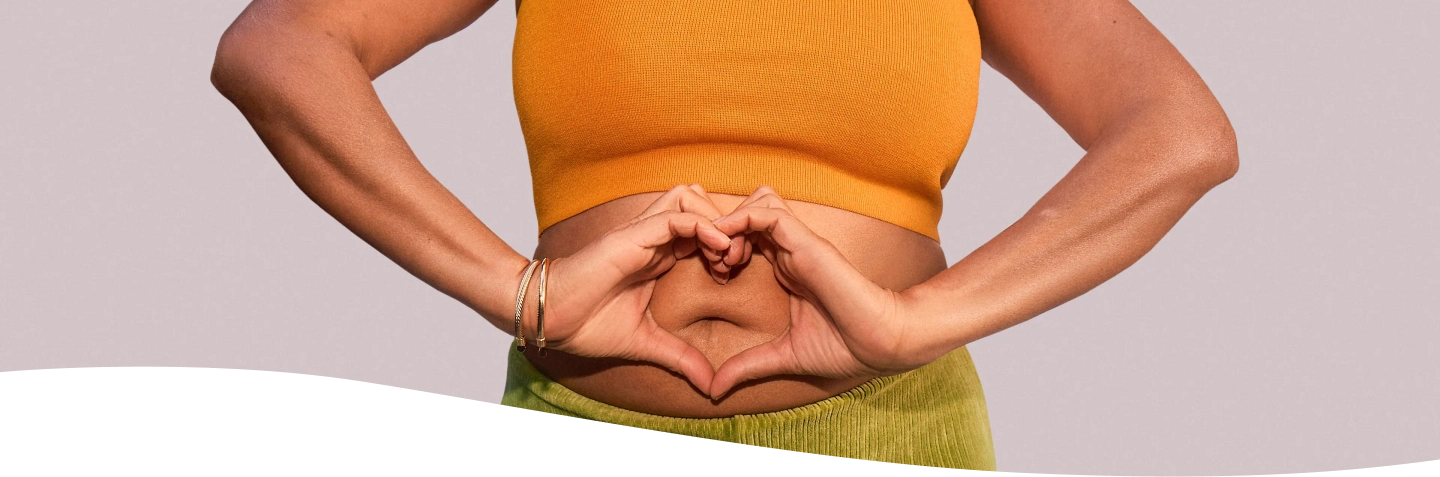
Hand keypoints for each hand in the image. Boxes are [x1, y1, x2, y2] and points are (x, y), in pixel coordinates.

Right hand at [530, 185, 746, 392]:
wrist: (548, 319)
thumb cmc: (586, 325)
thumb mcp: (646, 343)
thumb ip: (680, 356)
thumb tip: (710, 384)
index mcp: (657, 257)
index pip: (701, 232)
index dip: (724, 244)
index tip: (733, 273)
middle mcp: (652, 240)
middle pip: (700, 205)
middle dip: (725, 226)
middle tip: (734, 260)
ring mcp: (641, 234)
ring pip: (689, 199)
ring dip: (714, 221)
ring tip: (726, 255)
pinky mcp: (631, 236)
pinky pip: (673, 217)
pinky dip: (701, 226)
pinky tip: (718, 250)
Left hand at [707, 186, 953, 397]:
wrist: (880, 345)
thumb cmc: (844, 349)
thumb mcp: (781, 357)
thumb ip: (746, 366)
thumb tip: (713, 390)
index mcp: (787, 270)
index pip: (747, 238)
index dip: (721, 249)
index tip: (715, 277)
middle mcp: (791, 251)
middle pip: (747, 214)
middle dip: (721, 231)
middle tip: (713, 263)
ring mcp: (799, 244)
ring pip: (756, 203)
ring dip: (731, 222)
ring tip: (722, 257)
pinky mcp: (806, 242)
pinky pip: (767, 212)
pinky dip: (740, 221)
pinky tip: (728, 251)